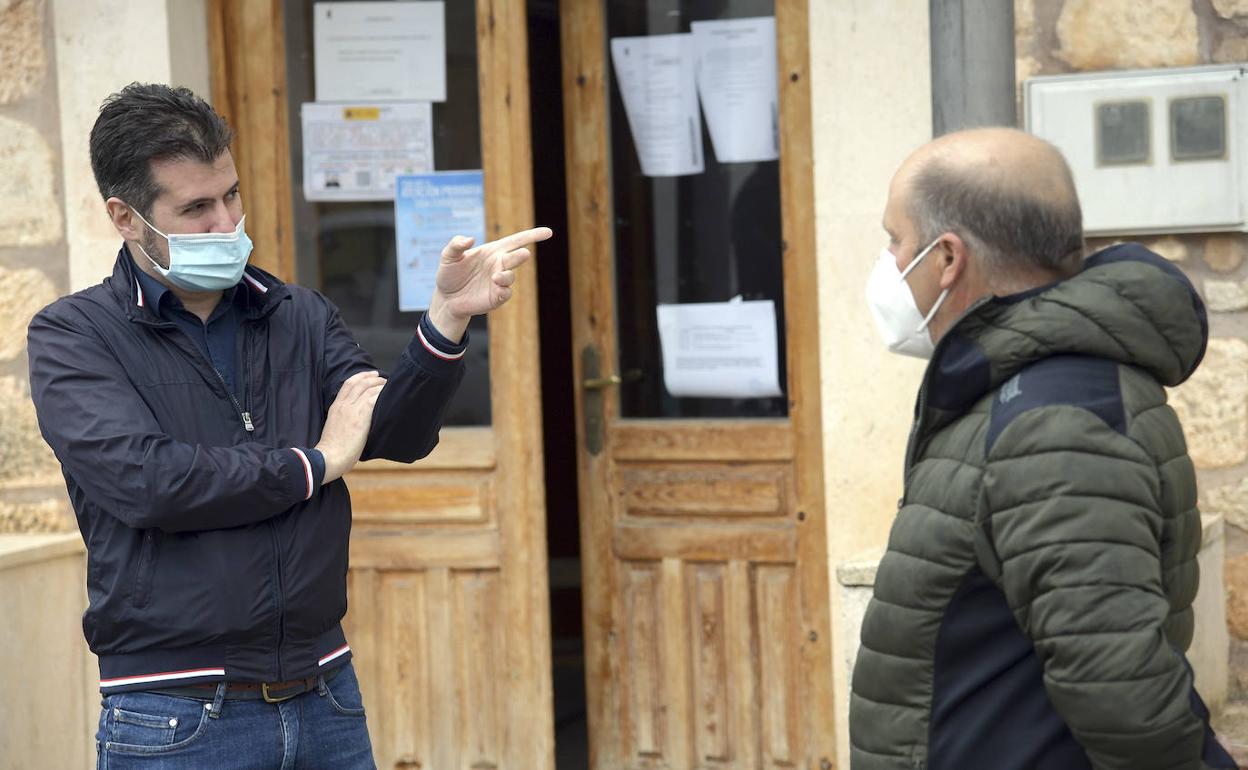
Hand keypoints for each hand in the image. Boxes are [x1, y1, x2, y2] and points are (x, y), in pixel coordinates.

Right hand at [315, 370, 385, 482]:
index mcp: (336, 407)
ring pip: (368, 388)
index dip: (361, 376)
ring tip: (389, 386)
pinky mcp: (361, 417)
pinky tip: (389, 395)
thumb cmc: (332, 449)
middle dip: (373, 378)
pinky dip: (381, 394)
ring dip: (380, 385)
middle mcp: (343, 405)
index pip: (348, 384)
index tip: (371, 375)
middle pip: (360, 382)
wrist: (329, 457)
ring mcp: (352, 410)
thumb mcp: (334, 427)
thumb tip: (355, 419)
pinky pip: (373, 399)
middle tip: (383, 378)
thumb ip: (343, 418)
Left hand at [426, 227, 553, 339]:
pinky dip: (503, 290)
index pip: (516, 241)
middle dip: (521, 256)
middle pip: (516, 257)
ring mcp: (499, 282)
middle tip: (524, 254)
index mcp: (492, 251)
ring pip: (510, 276)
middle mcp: (499, 265)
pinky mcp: (497, 297)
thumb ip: (456, 245)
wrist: (446, 298)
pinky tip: (496, 287)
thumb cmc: (448, 274)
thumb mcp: (447, 256)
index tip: (548, 232)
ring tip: (496, 277)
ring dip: (506, 276)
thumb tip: (470, 239)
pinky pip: (506, 293)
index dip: (532, 236)